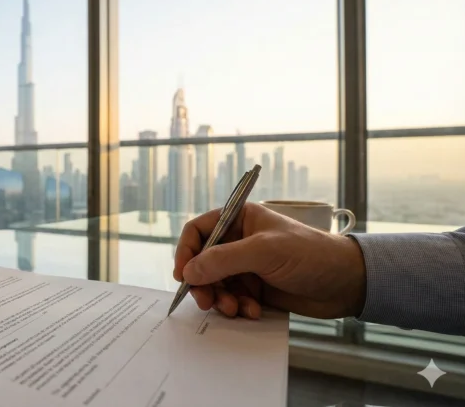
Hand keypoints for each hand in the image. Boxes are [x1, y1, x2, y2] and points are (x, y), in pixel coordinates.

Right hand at [173, 202, 366, 319]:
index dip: (186, 251)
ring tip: (235, 309)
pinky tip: (253, 311)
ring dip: (220, 299)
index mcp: (239, 219)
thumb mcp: (265, 252)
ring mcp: (246, 266)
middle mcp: (239, 241)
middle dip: (203, 283)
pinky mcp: (255, 288)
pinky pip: (231, 299)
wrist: (347, 283)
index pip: (199, 231)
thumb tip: (189, 271)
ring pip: (215, 284)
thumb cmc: (312, 254)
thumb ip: (224, 260)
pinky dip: (237, 307)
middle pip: (202, 262)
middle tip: (207, 301)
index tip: (183, 274)